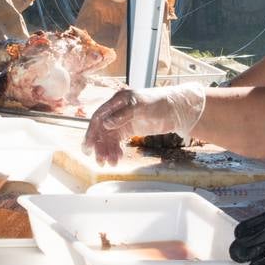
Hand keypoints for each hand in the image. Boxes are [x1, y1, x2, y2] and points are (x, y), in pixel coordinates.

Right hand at [82, 84, 206, 165]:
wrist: (176, 110)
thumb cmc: (160, 103)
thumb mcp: (142, 106)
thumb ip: (123, 114)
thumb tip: (105, 124)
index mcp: (117, 101)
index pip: (99, 117)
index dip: (92, 132)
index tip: (89, 147)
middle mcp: (117, 110)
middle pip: (102, 130)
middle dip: (100, 146)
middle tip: (100, 160)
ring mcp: (122, 120)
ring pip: (109, 138)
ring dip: (108, 151)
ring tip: (111, 163)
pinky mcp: (129, 129)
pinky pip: (117, 141)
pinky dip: (116, 150)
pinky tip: (117, 158)